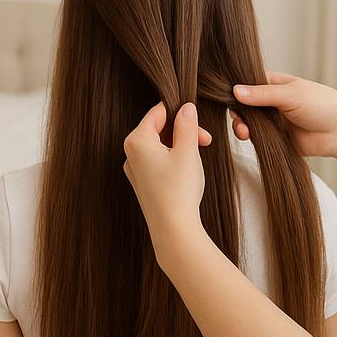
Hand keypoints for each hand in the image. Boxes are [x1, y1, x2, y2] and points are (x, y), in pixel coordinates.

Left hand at [123, 102, 212, 267]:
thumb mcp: (188, 152)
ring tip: (196, 160)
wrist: (174, 229)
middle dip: (182, 132)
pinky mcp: (143, 185)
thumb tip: (186, 107)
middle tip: (205, 142)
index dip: (182, 115)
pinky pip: (157, 163)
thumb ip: (187, 126)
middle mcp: (130, 153)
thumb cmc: (179, 191)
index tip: (201, 126)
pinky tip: (186, 174)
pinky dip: (173, 161)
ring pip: (159, 146)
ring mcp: (135, 170)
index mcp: (137, 140)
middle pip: (158, 129)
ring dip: (180, 147)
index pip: (158, 112)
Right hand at [232, 73, 336, 158]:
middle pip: (245, 104)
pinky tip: (249, 137)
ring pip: (250, 122)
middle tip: (239, 120)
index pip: (248, 82)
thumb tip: (234, 91)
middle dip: (238, 111)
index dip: (236, 88)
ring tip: (243, 131)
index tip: (226, 94)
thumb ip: (262, 95)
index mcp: (275, 83)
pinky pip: (259, 138)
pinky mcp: (278, 139)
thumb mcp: (290, 95)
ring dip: (242, 125)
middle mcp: (273, 101)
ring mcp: (275, 120)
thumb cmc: (322, 105)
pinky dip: (252, 138)